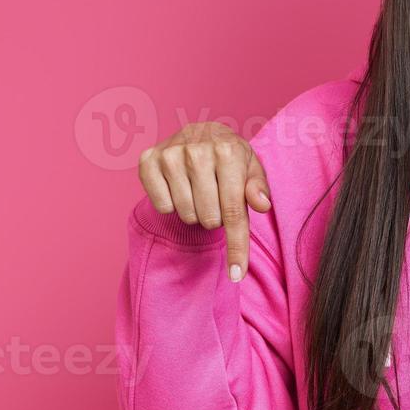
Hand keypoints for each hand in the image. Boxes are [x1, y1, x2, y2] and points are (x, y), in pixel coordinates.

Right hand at [137, 123, 272, 281]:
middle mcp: (198, 150)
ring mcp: (170, 154)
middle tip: (217, 199)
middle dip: (217, 218)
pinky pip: (162, 207)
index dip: (237, 246)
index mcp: (229, 151)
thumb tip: (262, 205)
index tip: (237, 275)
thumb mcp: (252, 170)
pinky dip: (172, 205)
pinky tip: (179, 187)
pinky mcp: (148, 160)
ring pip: (186, 214)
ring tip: (200, 192)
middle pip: (209, 218)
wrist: (201, 134)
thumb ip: (258, 188)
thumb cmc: (231, 159)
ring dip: (196, 212)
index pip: (234, 211)